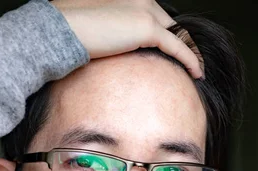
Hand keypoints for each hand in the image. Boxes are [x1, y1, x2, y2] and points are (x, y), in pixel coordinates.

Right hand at [51, 0, 203, 78]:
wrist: (60, 30)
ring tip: (195, 70)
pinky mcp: (147, 27)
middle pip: (169, 24)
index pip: (155, 16)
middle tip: (187, 63)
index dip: (165, 35)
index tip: (171, 53)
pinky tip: (197, 73)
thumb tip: (109, 47)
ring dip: (188, 52)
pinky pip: (177, 46)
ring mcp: (145, 10)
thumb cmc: (68, 31)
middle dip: (179, 43)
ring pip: (177, 34)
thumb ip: (108, 31)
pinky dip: (190, 60)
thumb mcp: (91, 26)